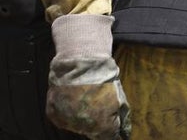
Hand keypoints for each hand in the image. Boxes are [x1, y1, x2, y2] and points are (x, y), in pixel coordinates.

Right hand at [45, 15, 130, 139]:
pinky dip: (68, 115)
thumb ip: (122, 116)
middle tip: (101, 114)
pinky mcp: (53, 113)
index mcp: (100, 123)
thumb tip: (124, 131)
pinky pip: (62, 120)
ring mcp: (65, 119)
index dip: (113, 132)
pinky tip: (75, 104)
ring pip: (76, 127)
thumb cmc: (103, 77)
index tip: (116, 130)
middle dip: (98, 126)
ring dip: (83, 121)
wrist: (80, 63)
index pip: (108, 136)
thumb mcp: (119, 96)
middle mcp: (82, 125)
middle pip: (91, 132)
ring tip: (88, 105)